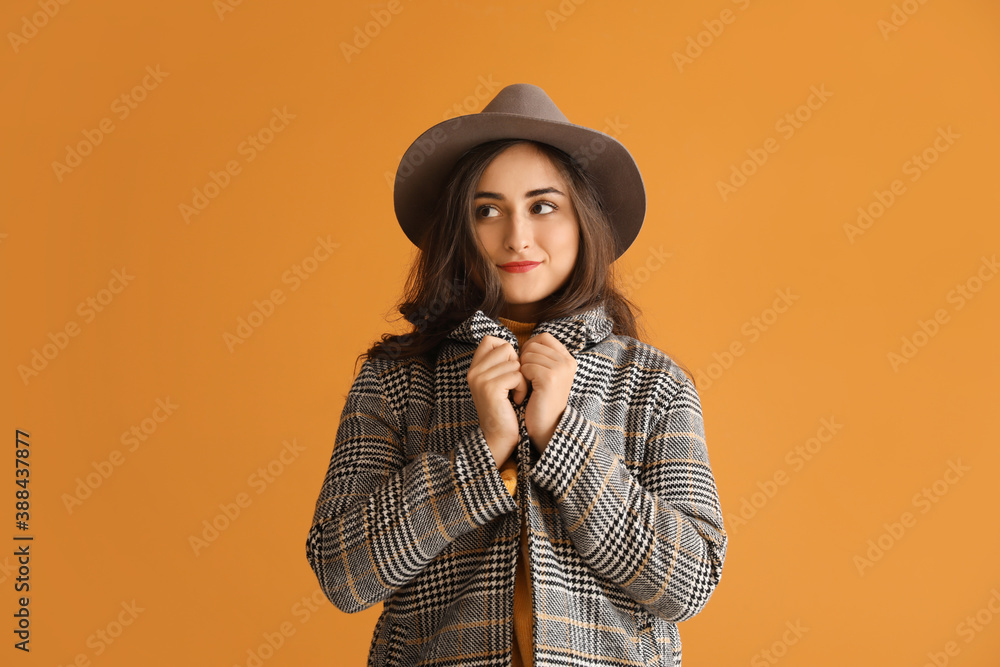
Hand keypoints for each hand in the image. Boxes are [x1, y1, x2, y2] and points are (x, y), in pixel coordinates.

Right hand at [467, 335, 528, 466]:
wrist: (499, 437)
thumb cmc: (505, 409)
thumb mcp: (499, 383)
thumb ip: (500, 364)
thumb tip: (516, 346)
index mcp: (475, 368)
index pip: (490, 340)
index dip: (506, 349)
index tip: (510, 368)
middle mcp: (474, 371)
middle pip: (506, 348)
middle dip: (517, 365)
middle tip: (514, 384)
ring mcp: (480, 379)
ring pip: (514, 362)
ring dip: (522, 379)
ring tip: (515, 394)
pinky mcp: (490, 388)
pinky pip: (517, 375)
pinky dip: (522, 388)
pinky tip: (516, 400)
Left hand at [518, 332, 576, 454]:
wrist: (546, 426)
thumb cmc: (541, 399)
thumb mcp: (547, 374)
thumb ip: (542, 356)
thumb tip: (525, 342)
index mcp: (568, 359)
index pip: (544, 337)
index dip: (530, 346)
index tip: (527, 363)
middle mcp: (567, 362)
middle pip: (534, 344)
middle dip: (524, 358)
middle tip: (526, 376)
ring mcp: (560, 369)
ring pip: (528, 355)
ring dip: (522, 369)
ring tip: (528, 384)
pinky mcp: (550, 378)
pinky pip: (526, 366)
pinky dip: (522, 377)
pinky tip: (528, 389)